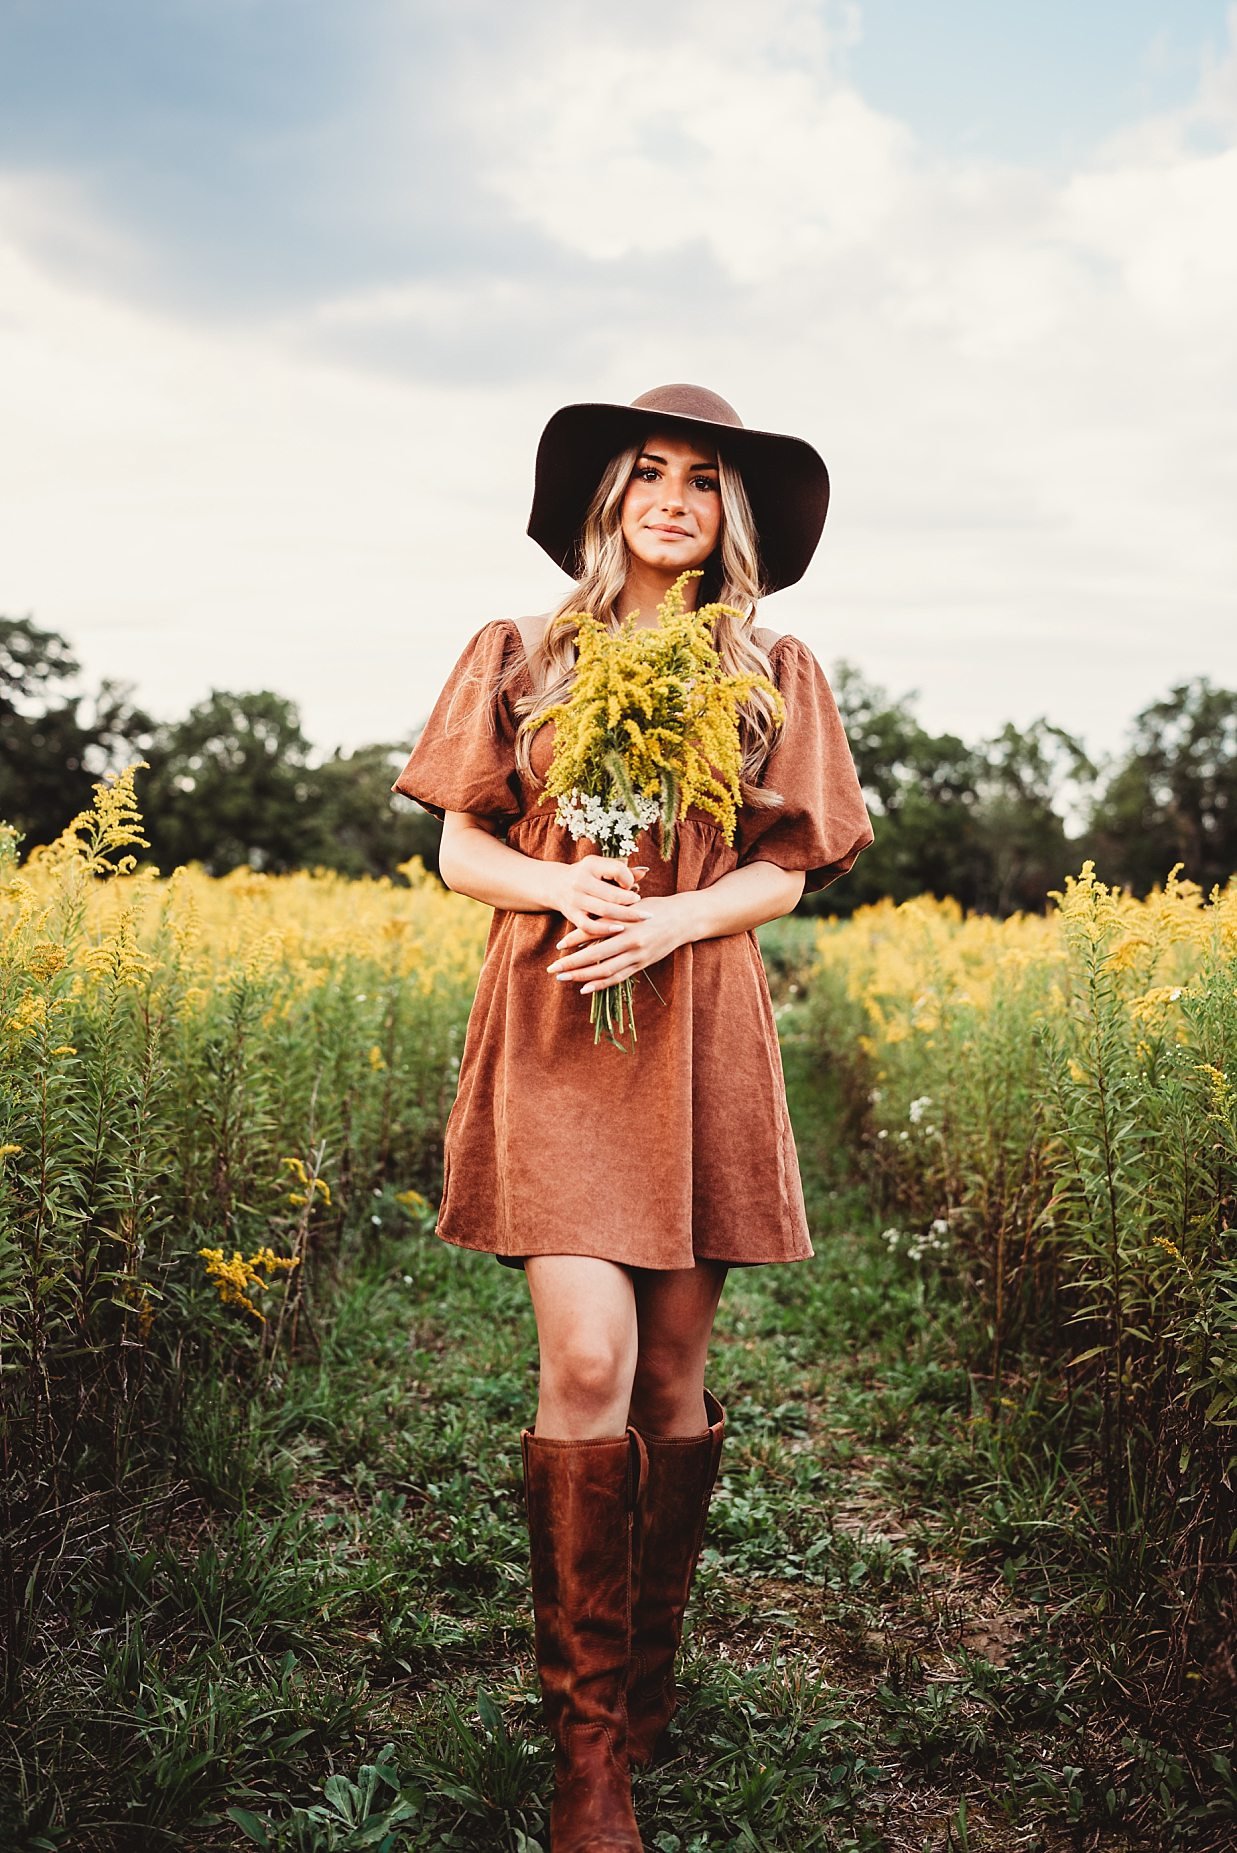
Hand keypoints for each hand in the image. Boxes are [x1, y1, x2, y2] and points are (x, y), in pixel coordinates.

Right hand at [546, 855, 650, 935]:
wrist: (554, 885)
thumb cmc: (586, 876)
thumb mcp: (601, 868)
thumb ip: (622, 871)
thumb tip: (644, 872)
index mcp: (591, 864)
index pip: (617, 871)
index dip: (629, 880)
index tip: (633, 887)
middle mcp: (581, 880)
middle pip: (613, 894)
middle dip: (632, 902)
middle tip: (647, 910)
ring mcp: (575, 899)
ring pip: (604, 910)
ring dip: (625, 915)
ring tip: (640, 918)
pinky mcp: (571, 914)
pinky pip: (590, 926)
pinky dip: (605, 929)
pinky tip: (620, 929)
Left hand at [547, 893, 692, 994]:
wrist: (683, 919)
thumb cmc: (653, 908)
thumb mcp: (630, 906)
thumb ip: (608, 917)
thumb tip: (582, 928)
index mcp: (626, 921)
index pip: (595, 931)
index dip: (575, 939)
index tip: (558, 946)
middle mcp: (631, 940)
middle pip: (596, 955)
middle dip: (572, 963)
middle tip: (553, 968)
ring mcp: (637, 955)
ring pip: (605, 970)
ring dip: (582, 976)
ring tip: (563, 978)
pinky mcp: (642, 964)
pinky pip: (618, 978)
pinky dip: (600, 984)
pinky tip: (585, 988)